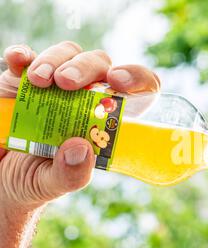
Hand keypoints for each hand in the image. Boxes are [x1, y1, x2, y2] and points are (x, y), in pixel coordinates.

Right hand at [0, 41, 160, 213]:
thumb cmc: (36, 180)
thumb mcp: (54, 184)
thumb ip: (71, 173)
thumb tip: (80, 148)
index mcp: (106, 121)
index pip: (140, 90)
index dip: (138, 79)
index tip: (119, 82)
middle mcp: (87, 97)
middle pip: (101, 65)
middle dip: (86, 67)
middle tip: (67, 82)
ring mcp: (56, 85)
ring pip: (69, 54)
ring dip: (55, 60)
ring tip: (38, 81)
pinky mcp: (23, 79)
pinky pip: (28, 58)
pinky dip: (24, 56)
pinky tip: (19, 61)